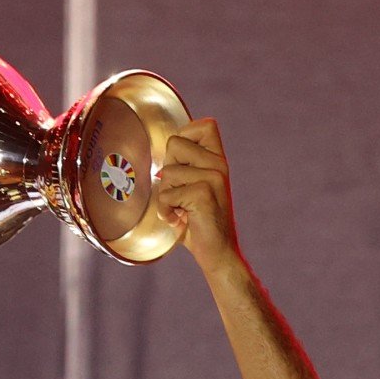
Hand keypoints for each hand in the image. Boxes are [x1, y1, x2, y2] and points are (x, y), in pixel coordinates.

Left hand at [155, 118, 243, 276]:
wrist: (218, 254)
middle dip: (167, 170)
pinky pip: (166, 195)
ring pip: (167, 172)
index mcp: (219, 160)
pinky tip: (180, 220)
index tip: (182, 162)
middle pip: (174, 143)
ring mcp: (214, 177)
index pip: (205, 124)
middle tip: (180, 194)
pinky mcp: (203, 193)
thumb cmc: (199, 223)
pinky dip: (165, 212)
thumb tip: (160, 155)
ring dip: (165, 196)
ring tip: (181, 210)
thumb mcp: (193, 188)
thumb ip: (184, 167)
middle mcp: (219, 165)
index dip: (185, 135)